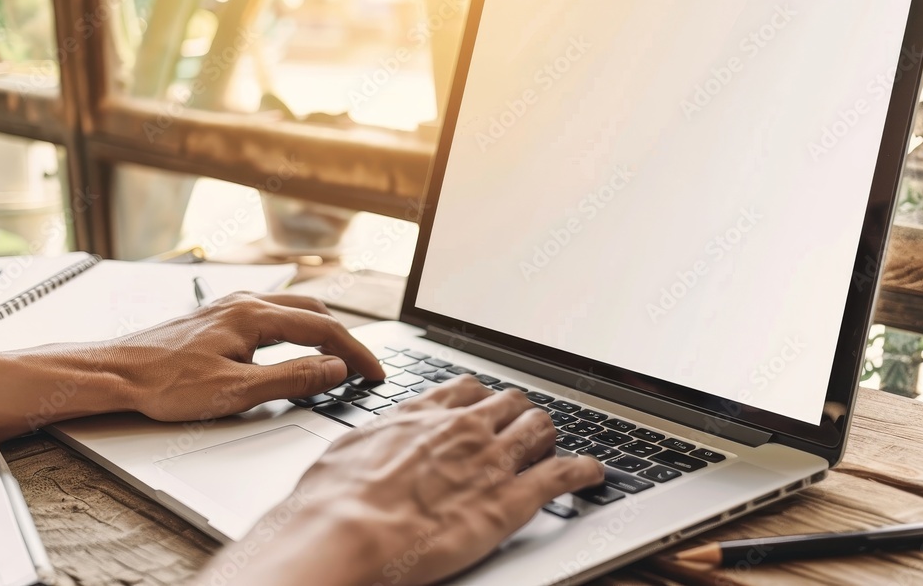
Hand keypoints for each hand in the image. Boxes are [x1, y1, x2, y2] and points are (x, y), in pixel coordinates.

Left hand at [93, 292, 383, 421]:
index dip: (356, 354)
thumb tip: (334, 369)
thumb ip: (291, 378)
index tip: (374, 375)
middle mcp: (247, 301)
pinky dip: (298, 328)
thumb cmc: (165, 384)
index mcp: (255, 315)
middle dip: (344, 340)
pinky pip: (274, 313)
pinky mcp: (220, 315)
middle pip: (315, 313)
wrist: (115, 372)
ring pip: (295, 309)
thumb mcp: (235, 391)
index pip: (325, 330)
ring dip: (322, 331)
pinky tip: (294, 345)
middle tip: (361, 369)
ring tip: (336, 358)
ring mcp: (232, 305)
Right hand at [196, 376, 604, 585]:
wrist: (342, 533)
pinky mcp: (509, 500)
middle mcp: (463, 427)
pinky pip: (562, 474)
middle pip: (511, 402)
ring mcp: (491, 460)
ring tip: (552, 449)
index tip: (485, 410)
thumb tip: (372, 446)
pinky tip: (591, 474)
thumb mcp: (346, 454)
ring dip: (549, 437)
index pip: (468, 389)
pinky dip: (583, 471)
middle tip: (520, 432)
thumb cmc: (330, 501)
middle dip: (519, 415)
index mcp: (424, 414)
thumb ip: (374, 443)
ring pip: (540, 428)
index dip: (482, 401)